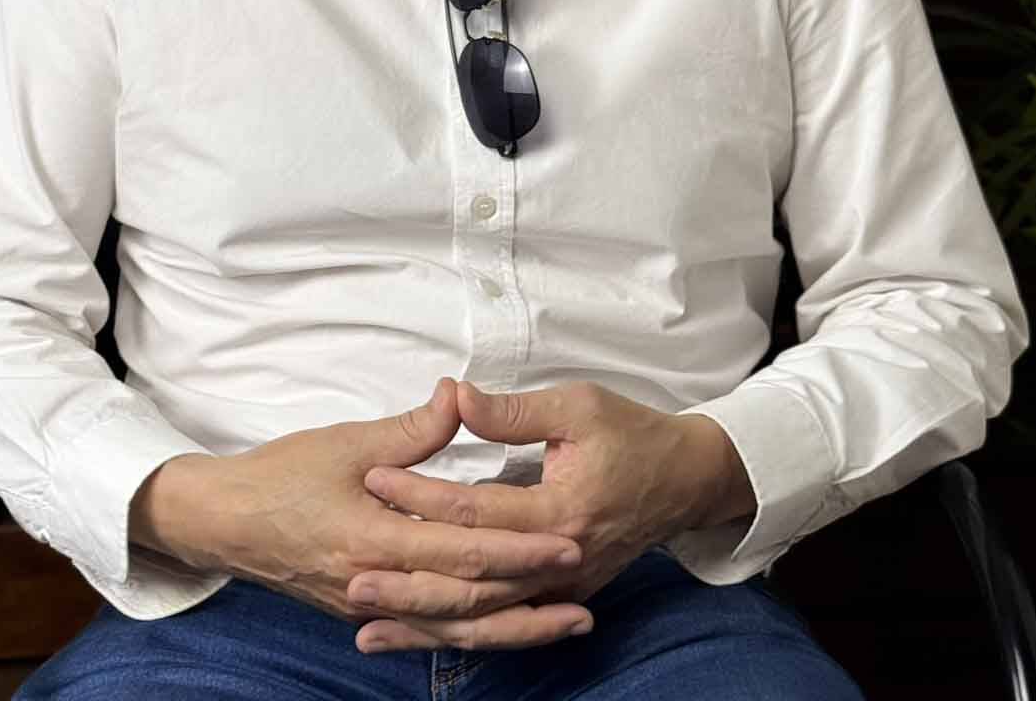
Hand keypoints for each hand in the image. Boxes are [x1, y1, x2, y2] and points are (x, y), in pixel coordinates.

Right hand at [127, 378, 586, 645]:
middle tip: (583, 586)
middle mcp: (378, 584)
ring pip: (454, 628)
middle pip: (468, 600)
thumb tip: (459, 396)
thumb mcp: (348, 441)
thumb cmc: (284, 473)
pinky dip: (469, 635)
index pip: (464, 550)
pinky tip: (504, 633)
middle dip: (529, 594)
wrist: (225, 520)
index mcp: (376, 538)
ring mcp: (371, 606)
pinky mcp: (364, 611)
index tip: (567, 540)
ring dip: (512, 627)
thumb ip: (412, 430)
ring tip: (564, 622)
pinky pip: (428, 631)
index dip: (519, 548)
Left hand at [349, 380, 752, 652]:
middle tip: (349, 577)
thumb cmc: (631, 434)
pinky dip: (457, 632)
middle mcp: (559, 562)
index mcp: (561, 510)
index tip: (372, 477)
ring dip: (424, 622)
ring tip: (365, 626)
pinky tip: (417, 639)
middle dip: (408, 581)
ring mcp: (562, 589)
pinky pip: (502, 624)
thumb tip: (455, 396)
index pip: (475, 509)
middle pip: (472, 580)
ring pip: (482, 615)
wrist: (686, 481)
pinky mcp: (561, 598)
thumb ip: (513, 411)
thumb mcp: (578, 406)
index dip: (421, 494)